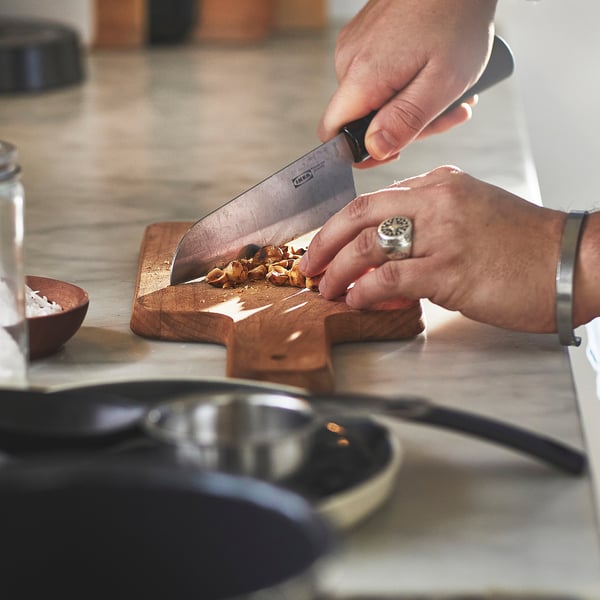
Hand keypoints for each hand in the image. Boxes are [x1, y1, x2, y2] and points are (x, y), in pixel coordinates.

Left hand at [299, 166, 566, 332]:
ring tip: (327, 289)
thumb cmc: (522, 245)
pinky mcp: (450, 268)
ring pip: (368, 245)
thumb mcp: (472, 213)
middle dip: (323, 242)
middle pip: (358, 214)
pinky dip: (364, 290)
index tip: (323, 245)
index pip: (372, 199)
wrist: (570, 261)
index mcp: (440, 185)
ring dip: (338, 270)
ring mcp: (443, 233)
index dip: (339, 225)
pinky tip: (356, 299)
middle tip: (308, 265)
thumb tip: (388, 256)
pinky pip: (390, 277)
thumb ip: (428, 223)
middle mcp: (437, 201)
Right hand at [320, 0, 497, 165]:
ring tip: (451, 90)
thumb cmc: (456, 18)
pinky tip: (434, 71)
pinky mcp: (365, 36)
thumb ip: (405, 121)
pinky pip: (378, 76)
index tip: (394, 150)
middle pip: (361, 119)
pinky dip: (406, 82)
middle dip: (405, 126)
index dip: (358, 152)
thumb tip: (374, 150)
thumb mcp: (442, 82)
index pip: (333, 132)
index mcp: (362, 76)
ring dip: (412, 104)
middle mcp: (348, 60)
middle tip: (450, 114)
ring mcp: (355, 45)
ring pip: (374, 99)